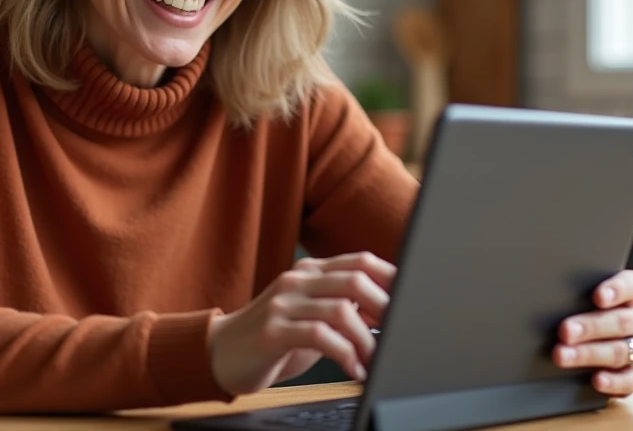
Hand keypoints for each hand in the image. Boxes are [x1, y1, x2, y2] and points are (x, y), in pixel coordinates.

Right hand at [207, 252, 393, 395]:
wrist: (219, 353)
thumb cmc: (272, 338)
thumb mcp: (311, 317)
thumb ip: (342, 307)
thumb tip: (387, 309)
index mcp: (310, 272)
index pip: (360, 261)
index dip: (391, 278)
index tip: (412, 299)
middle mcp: (298, 281)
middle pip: (355, 279)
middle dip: (386, 307)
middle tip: (400, 331)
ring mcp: (283, 304)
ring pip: (341, 309)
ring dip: (367, 339)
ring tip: (374, 359)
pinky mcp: (273, 331)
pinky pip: (319, 336)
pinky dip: (345, 355)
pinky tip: (352, 370)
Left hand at [553, 270, 632, 396]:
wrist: (601, 332)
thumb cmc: (590, 305)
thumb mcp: (589, 292)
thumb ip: (580, 291)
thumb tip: (551, 293)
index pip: (631, 286)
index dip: (615, 291)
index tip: (598, 297)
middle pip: (621, 322)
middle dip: (590, 327)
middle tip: (564, 331)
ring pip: (621, 351)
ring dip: (589, 354)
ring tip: (562, 355)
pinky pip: (632, 380)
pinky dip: (614, 381)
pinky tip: (596, 380)